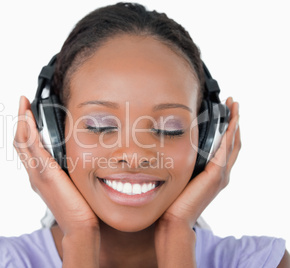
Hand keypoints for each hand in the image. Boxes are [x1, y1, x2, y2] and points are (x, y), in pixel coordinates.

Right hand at [13, 96, 99, 266]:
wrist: (79, 226)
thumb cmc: (78, 207)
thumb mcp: (70, 183)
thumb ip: (66, 169)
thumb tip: (73, 154)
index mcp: (39, 175)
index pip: (27, 147)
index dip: (24, 128)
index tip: (27, 112)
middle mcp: (34, 173)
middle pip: (20, 142)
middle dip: (20, 119)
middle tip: (22, 102)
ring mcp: (37, 174)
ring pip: (23, 143)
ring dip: (22, 121)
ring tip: (23, 105)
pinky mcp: (46, 175)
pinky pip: (33, 149)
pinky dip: (29, 133)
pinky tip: (30, 120)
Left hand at [159, 97, 240, 226]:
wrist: (174, 219)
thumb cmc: (174, 200)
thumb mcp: (181, 175)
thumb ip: (183, 163)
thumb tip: (172, 145)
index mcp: (215, 173)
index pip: (227, 146)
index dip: (230, 128)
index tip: (228, 111)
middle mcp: (221, 174)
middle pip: (235, 142)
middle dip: (235, 121)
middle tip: (234, 103)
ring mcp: (221, 176)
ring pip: (233, 144)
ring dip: (235, 124)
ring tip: (235, 107)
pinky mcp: (215, 177)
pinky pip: (225, 152)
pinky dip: (229, 137)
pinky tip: (228, 124)